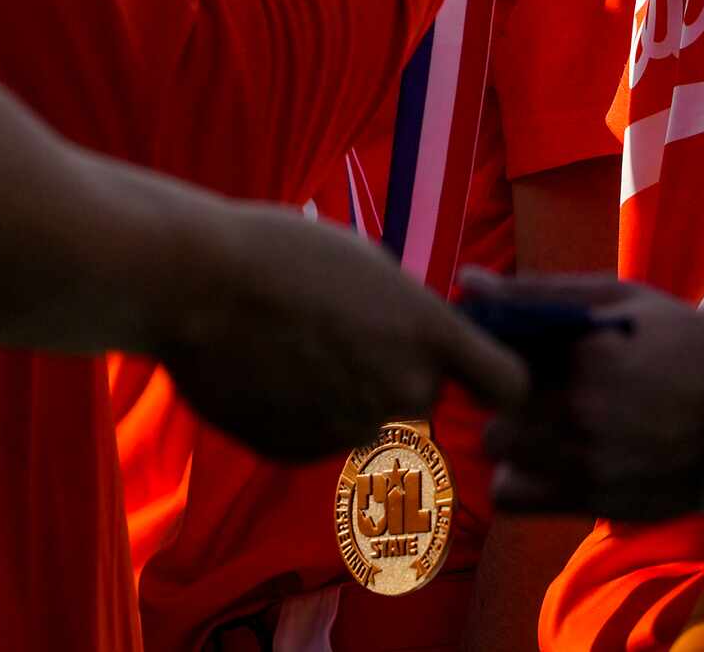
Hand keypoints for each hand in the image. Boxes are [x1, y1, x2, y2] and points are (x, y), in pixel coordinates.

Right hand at [157, 203, 528, 463]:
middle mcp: (402, 390)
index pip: (508, 384)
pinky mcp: (299, 452)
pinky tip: (263, 369)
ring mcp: (350, 429)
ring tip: (290, 344)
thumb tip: (412, 331)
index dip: (495, 377)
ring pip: (366, 418)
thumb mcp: (365, 260)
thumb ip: (405, 307)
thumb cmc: (281, 252)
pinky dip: (299, 412)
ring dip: (344, 393)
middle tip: (342, 331)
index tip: (475, 369)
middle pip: (422, 396)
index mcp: (429, 334)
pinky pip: (317, 436)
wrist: (195, 283)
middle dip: (396, 372)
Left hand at [466, 271, 703, 519]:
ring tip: (546, 421)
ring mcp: (585, 463)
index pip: (495, 352)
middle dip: (505, 391)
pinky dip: (519, 478)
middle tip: (535, 385)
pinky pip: (512, 497)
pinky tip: (548, 457)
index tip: (515, 347)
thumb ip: (538, 292)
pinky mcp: (592, 502)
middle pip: (491, 405)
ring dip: (512, 434)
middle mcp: (578, 412)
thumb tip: (466, 281)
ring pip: (498, 449)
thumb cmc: (684, 343)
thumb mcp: (619, 299)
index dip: (496, 349)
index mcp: (584, 354)